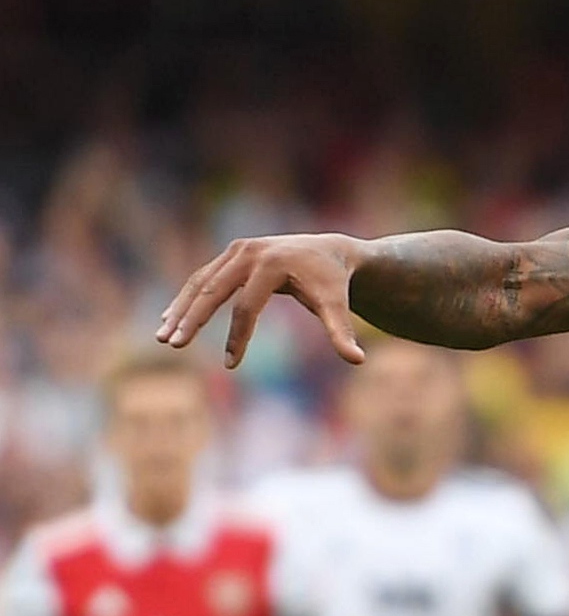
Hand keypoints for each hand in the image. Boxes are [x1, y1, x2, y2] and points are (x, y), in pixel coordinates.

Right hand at [158, 234, 370, 369]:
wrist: (331, 251)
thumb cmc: (333, 282)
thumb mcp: (338, 305)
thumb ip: (341, 331)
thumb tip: (357, 360)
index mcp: (272, 264)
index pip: (247, 306)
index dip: (239, 337)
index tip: (232, 365)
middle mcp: (249, 252)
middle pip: (212, 289)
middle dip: (191, 318)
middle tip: (171, 344)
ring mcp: (236, 250)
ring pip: (200, 282)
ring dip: (180, 308)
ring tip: (163, 336)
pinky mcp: (231, 253)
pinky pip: (203, 277)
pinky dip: (187, 297)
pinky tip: (170, 317)